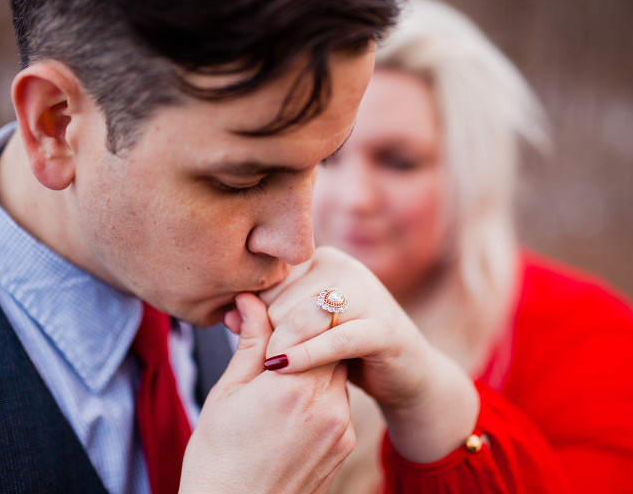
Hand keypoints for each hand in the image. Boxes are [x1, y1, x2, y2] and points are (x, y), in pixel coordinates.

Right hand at [179, 293, 353, 493]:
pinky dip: (321, 394)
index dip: (294, 310)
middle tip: (280, 338)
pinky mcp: (344, 445)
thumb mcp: (227, 392)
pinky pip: (340, 402)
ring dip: (316, 364)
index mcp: (292, 386)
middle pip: (331, 344)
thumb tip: (251, 300)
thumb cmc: (218, 455)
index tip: (276, 307)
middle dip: (308, 336)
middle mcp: (326, 404)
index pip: (313, 321)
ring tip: (282, 376)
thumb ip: (250, 342)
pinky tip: (291, 408)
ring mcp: (340, 427)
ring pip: (337, 371)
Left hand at [259, 247, 478, 462]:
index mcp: (323, 260)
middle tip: (259, 359)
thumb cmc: (345, 351)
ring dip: (280, 346)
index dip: (253, 310)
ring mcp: (368, 293)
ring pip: (303, 317)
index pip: (270, 280)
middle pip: (282, 300)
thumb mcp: (303, 332)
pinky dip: (305, 356)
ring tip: (267, 368)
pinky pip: (335, 340)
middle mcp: (346, 267)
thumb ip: (266, 320)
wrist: (406, 373)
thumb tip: (227, 312)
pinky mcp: (383, 326)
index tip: (241, 333)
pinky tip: (281, 368)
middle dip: (266, 333)